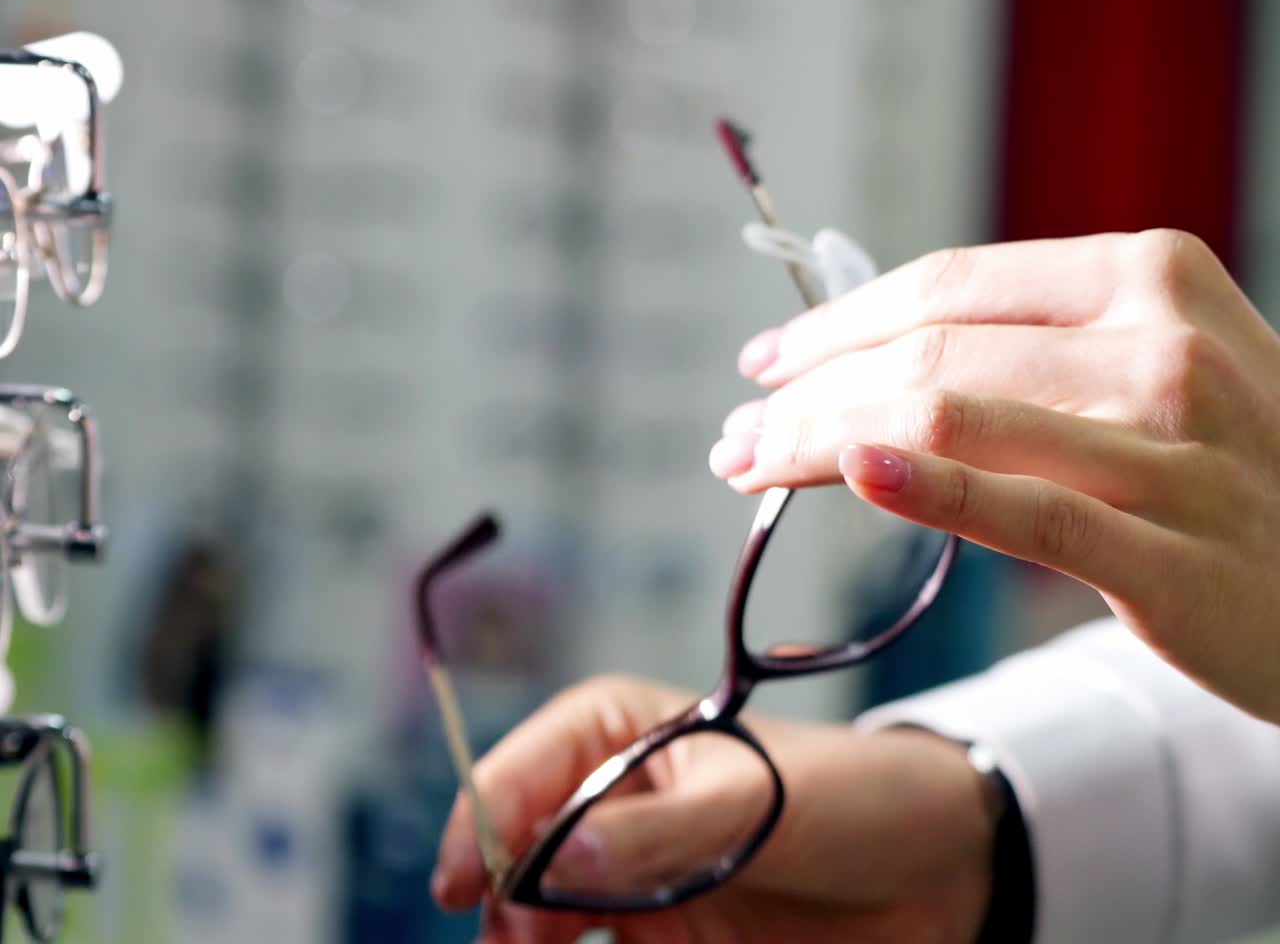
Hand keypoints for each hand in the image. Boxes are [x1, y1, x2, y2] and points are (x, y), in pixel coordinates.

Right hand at [432, 676, 994, 943]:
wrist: (933, 872)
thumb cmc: (846, 798)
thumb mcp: (756, 803)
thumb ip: (658, 834)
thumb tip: (552, 858)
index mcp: (621, 733)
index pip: (526, 766)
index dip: (484, 816)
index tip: (462, 883)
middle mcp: (609, 802)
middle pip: (518, 849)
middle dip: (502, 895)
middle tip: (520, 941)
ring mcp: (628, 878)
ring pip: (539, 917)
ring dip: (525, 943)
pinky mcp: (656, 940)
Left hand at [710, 228, 1279, 722]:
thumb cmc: (1227, 466)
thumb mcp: (1151, 364)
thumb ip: (1028, 348)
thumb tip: (861, 360)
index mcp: (1148, 274)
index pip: (945, 286)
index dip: (835, 321)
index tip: (765, 362)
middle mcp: (1165, 342)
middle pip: (929, 350)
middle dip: (806, 393)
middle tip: (735, 433)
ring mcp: (1178, 445)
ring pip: (950, 417)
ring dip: (819, 441)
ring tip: (750, 466)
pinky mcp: (1178, 552)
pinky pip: (1027, 511)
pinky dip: (926, 486)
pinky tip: (853, 472)